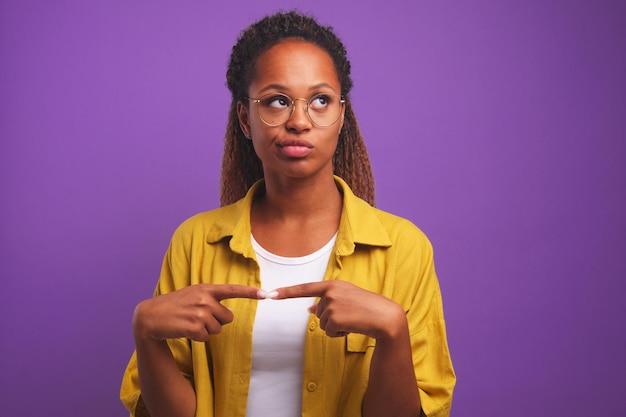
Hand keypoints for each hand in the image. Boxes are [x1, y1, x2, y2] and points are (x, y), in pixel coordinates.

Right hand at [133, 284, 261, 342]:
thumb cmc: (174, 305)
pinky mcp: (194, 327)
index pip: (232, 289)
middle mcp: (204, 299)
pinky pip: (206, 337)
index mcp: (205, 289)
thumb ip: (210, 298)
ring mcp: (199, 313)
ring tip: (190, 323)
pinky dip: (198, 337)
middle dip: (217, 321)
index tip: (265, 294)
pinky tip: (186, 330)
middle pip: (228, 317)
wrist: (150, 316)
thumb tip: (228, 313)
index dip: (250, 292)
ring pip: (217, 329)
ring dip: (206, 330)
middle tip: (200, 318)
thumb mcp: (192, 295)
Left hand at [272, 281, 405, 339]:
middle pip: (317, 314)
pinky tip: (352, 327)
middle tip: (350, 316)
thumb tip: (310, 310)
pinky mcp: (335, 317)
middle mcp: (330, 292)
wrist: (384, 316)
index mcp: (333, 285)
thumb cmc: (367, 308)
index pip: (305, 288)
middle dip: (331, 320)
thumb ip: (328, 302)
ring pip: (322, 324)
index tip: (270, 294)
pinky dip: (339, 334)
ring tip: (353, 321)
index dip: (287, 292)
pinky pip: (329, 332)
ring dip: (336, 327)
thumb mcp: (346, 300)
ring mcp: (332, 304)